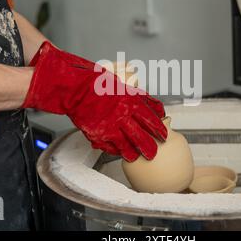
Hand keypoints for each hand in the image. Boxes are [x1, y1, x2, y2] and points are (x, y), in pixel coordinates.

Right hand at [22, 42, 166, 161]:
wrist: (76, 89)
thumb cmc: (99, 84)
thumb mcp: (125, 86)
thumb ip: (142, 98)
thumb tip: (156, 108)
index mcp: (131, 102)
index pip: (151, 120)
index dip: (159, 129)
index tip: (164, 135)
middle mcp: (123, 116)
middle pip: (143, 137)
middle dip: (151, 147)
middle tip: (154, 152)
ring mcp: (111, 128)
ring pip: (128, 146)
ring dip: (134, 153)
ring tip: (137, 156)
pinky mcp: (99, 135)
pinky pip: (111, 148)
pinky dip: (116, 151)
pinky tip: (119, 152)